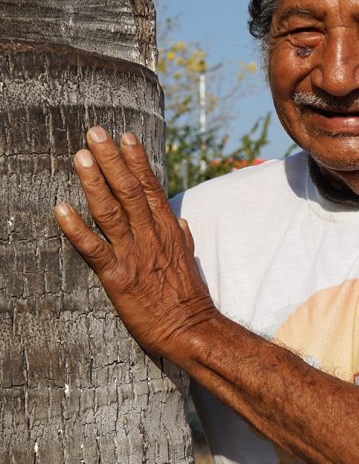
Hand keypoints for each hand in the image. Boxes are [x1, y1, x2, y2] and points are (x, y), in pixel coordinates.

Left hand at [54, 126, 216, 361]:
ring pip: (111, 212)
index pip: (151, 187)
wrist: (191, 330)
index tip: (126, 137)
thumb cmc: (189, 299)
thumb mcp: (189, 261)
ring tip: (80, 157)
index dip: (137, 160)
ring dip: (94, 182)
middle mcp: (150, 236)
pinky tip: (61, 209)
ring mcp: (134, 255)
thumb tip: (178, 219)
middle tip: (95, 133)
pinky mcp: (118, 277)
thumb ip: (182, 237)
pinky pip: (94, 249)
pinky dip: (76, 229)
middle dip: (111, 159)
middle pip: (128, 190)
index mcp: (167, 230)